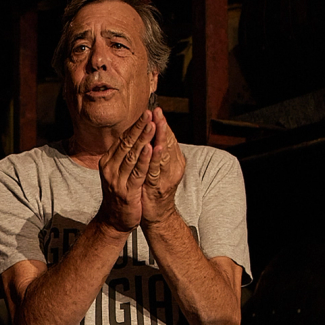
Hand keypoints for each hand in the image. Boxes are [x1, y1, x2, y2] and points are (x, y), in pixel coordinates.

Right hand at [96, 110, 153, 234]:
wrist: (113, 220)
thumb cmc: (119, 194)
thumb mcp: (117, 172)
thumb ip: (122, 156)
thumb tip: (131, 137)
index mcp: (108, 161)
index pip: (123, 139)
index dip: (135, 126)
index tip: (146, 112)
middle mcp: (110, 168)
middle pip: (126, 144)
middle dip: (139, 127)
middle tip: (150, 113)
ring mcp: (117, 179)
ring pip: (132, 155)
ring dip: (143, 139)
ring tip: (152, 126)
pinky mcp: (126, 191)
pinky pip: (137, 172)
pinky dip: (145, 159)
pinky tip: (151, 148)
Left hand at [140, 107, 183, 226]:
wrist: (155, 216)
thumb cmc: (152, 190)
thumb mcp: (154, 168)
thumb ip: (155, 153)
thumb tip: (151, 135)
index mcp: (171, 160)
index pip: (167, 138)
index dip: (161, 123)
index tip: (155, 108)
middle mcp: (173, 166)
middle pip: (168, 142)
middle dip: (162, 125)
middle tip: (157, 110)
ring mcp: (167, 176)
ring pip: (165, 153)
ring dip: (161, 136)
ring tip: (158, 122)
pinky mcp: (160, 186)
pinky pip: (158, 170)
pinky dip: (156, 158)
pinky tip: (155, 146)